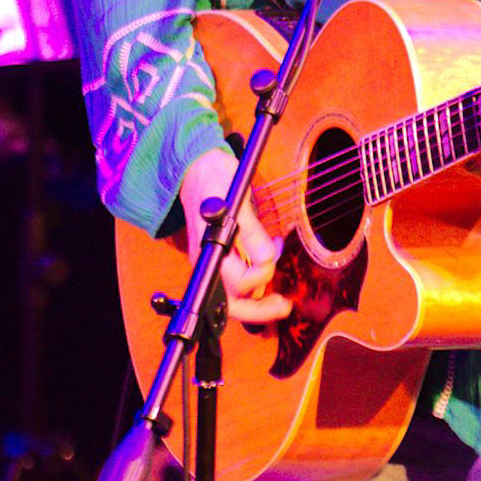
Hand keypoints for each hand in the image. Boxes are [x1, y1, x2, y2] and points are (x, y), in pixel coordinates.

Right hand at [179, 148, 289, 323]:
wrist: (197, 170)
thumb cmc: (214, 178)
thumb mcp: (236, 197)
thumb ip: (251, 230)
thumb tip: (267, 256)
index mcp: (208, 248)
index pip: (233, 280)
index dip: (257, 276)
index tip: (271, 259)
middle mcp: (209, 260)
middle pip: (227, 301)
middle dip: (256, 310)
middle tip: (283, 306)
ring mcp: (214, 261)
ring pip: (232, 296)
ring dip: (257, 303)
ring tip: (281, 301)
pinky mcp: (222, 258)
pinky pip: (235, 283)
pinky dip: (254, 288)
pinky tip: (269, 278)